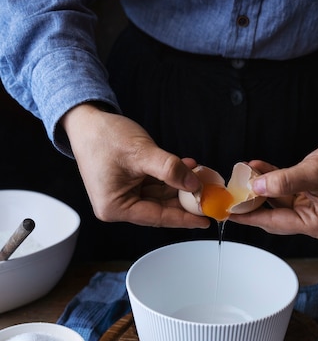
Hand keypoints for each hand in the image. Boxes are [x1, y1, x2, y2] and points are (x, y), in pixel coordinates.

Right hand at [60, 103, 209, 228]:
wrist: (86, 120)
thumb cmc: (104, 136)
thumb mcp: (141, 153)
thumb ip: (169, 169)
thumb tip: (194, 185)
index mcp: (115, 207)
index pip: (157, 217)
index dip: (184, 218)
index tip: (205, 220)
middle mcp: (118, 207)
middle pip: (160, 209)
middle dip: (185, 200)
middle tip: (209, 196)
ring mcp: (123, 196)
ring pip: (160, 196)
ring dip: (180, 185)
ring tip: (201, 176)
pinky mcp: (128, 185)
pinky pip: (155, 185)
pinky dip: (171, 176)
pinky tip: (187, 166)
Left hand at [230, 127, 317, 237]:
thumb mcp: (315, 172)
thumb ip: (284, 181)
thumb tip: (256, 187)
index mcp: (315, 224)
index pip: (274, 223)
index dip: (250, 217)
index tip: (229, 213)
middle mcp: (310, 219)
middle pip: (272, 214)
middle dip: (251, 201)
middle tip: (231, 193)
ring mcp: (307, 205)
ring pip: (275, 198)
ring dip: (259, 185)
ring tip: (243, 172)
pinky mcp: (305, 191)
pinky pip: (281, 186)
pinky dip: (269, 177)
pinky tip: (257, 166)